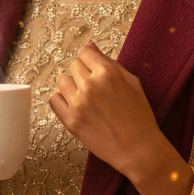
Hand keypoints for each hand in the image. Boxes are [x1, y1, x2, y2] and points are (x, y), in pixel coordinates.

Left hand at [48, 41, 161, 177]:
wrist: (138, 149)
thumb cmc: (139, 116)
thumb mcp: (132, 82)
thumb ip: (109, 62)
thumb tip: (89, 44)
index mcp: (108, 73)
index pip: (85, 52)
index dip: (91, 60)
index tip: (95, 70)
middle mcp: (91, 85)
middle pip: (74, 66)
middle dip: (83, 74)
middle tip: (96, 90)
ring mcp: (78, 103)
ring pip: (62, 81)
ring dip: (72, 87)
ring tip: (86, 99)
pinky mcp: (70, 120)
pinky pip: (54, 99)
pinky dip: (62, 101)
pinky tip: (76, 107)